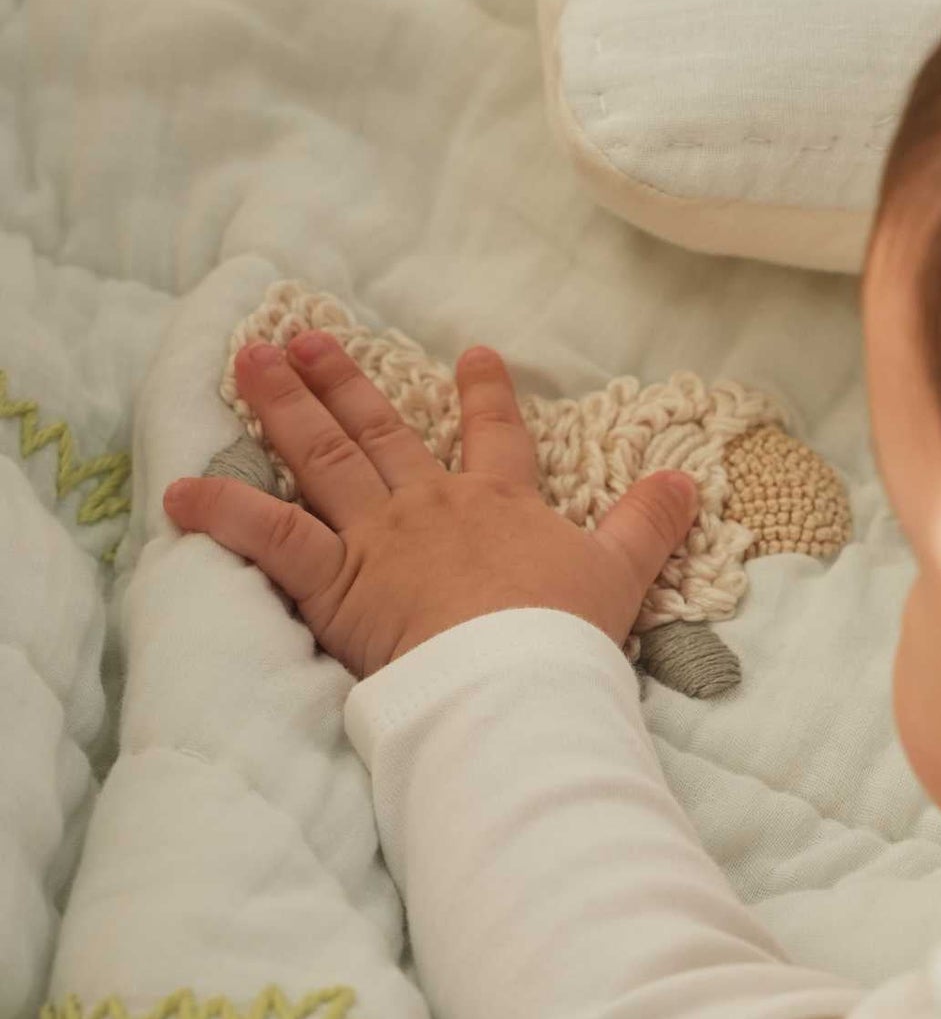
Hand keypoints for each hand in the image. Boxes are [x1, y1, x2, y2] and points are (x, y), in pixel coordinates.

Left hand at [163, 333, 698, 677]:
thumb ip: (647, 523)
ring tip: (250, 362)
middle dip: (344, 381)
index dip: (486, 395)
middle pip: (381, 431)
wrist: (518, 680)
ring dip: (284, 408)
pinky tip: (176, 494)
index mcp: (499, 504)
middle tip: (306, 338)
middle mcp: (430, 506)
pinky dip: (222, 515)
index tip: (474, 357)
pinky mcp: (335, 582)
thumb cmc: (565, 634)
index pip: (495, 436)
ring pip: (323, 457)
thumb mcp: (620, 574)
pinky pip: (269, 539)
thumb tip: (687, 480)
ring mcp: (378, 537)